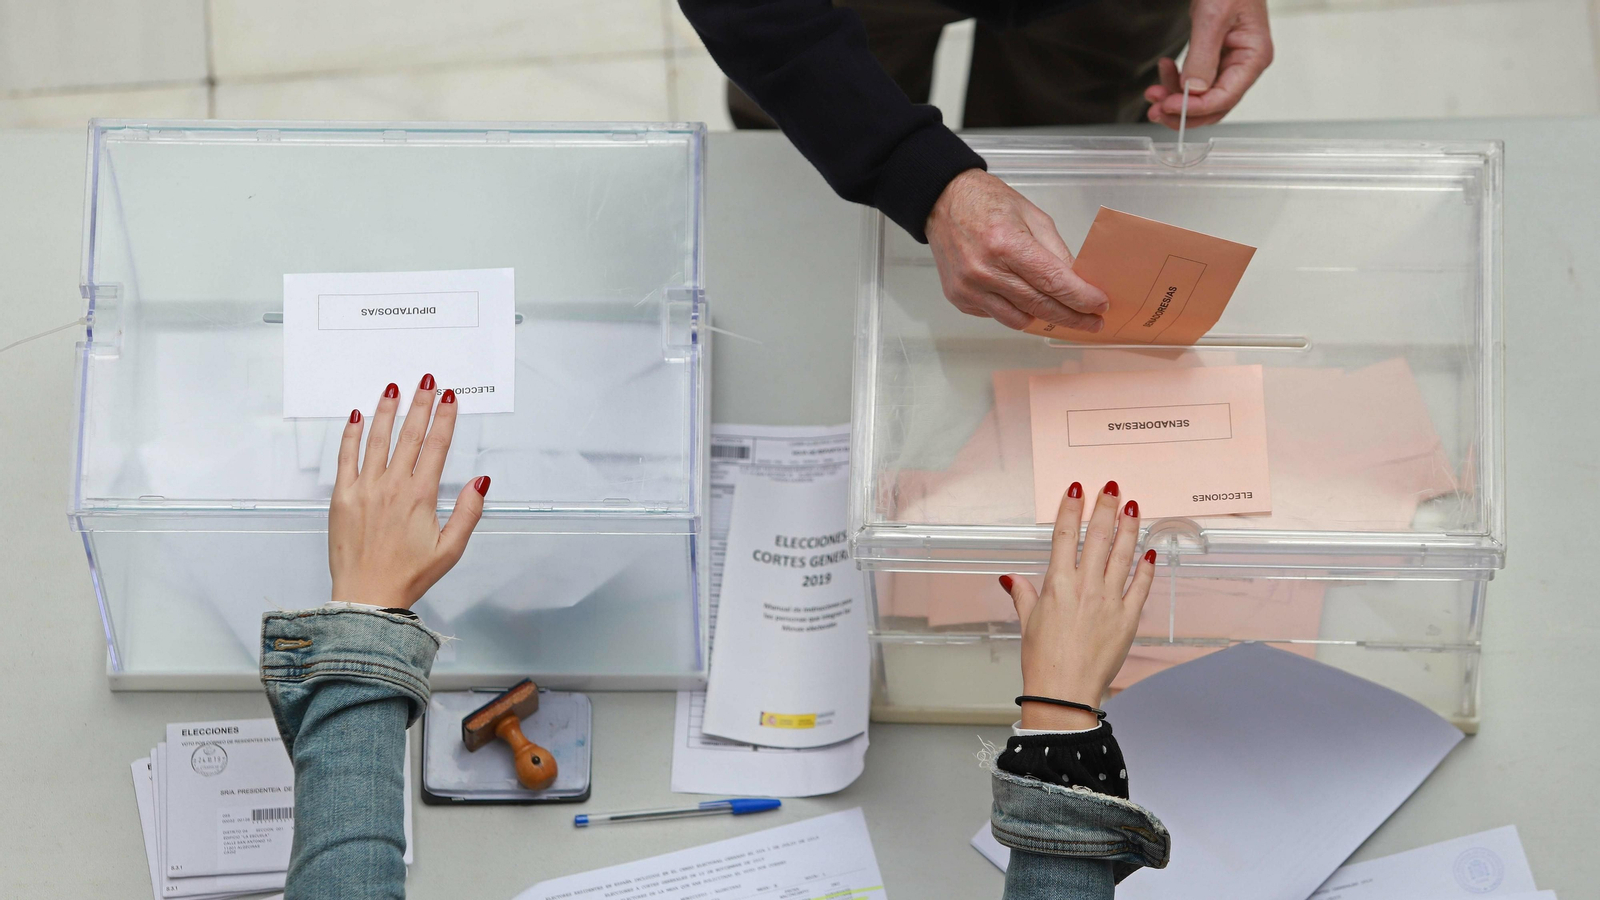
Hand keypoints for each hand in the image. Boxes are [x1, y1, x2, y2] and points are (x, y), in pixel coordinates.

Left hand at [329, 375, 487, 609]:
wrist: (366, 595)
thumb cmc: (409, 575)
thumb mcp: (451, 549)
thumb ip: (468, 511)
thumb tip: (481, 480)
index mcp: (421, 497)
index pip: (437, 446)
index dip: (445, 418)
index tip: (450, 397)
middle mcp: (392, 486)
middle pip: (409, 435)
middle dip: (420, 404)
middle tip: (426, 382)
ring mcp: (364, 489)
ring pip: (378, 440)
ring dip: (387, 411)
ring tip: (393, 389)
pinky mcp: (342, 496)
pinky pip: (346, 457)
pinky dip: (352, 434)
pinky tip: (358, 416)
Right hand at [925, 169, 1109, 332]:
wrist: (943, 203)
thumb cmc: (988, 203)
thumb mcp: (1033, 216)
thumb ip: (1056, 252)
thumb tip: (1078, 283)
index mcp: (1005, 244)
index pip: (1052, 281)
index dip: (1080, 298)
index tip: (1100, 306)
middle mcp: (984, 271)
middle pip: (1040, 306)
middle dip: (1072, 316)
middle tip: (1093, 322)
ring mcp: (969, 289)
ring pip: (1019, 319)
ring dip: (1045, 318)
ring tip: (1064, 313)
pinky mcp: (960, 299)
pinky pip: (998, 315)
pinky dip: (1017, 310)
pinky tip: (1024, 297)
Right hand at [1000, 481, 1156, 729]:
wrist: (1065, 693)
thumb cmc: (1043, 661)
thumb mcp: (1028, 623)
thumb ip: (1025, 595)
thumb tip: (1012, 578)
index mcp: (1057, 584)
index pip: (1065, 535)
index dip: (1072, 508)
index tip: (1077, 489)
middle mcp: (1085, 586)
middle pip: (1097, 537)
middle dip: (1105, 508)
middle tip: (1112, 488)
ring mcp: (1110, 600)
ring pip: (1122, 554)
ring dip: (1128, 528)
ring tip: (1132, 507)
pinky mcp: (1128, 618)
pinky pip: (1141, 586)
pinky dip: (1146, 568)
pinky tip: (1149, 551)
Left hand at [1144, 0, 1272, 128]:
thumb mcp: (1214, 16)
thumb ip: (1203, 55)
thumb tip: (1194, 90)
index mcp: (1253, 57)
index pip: (1224, 97)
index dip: (1195, 108)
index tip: (1169, 105)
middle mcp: (1243, 64)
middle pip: (1213, 105)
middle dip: (1181, 111)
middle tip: (1155, 110)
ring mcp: (1228, 62)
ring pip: (1200, 97)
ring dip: (1174, 98)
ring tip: (1152, 92)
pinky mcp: (1213, 57)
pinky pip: (1194, 80)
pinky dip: (1176, 81)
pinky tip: (1164, 69)